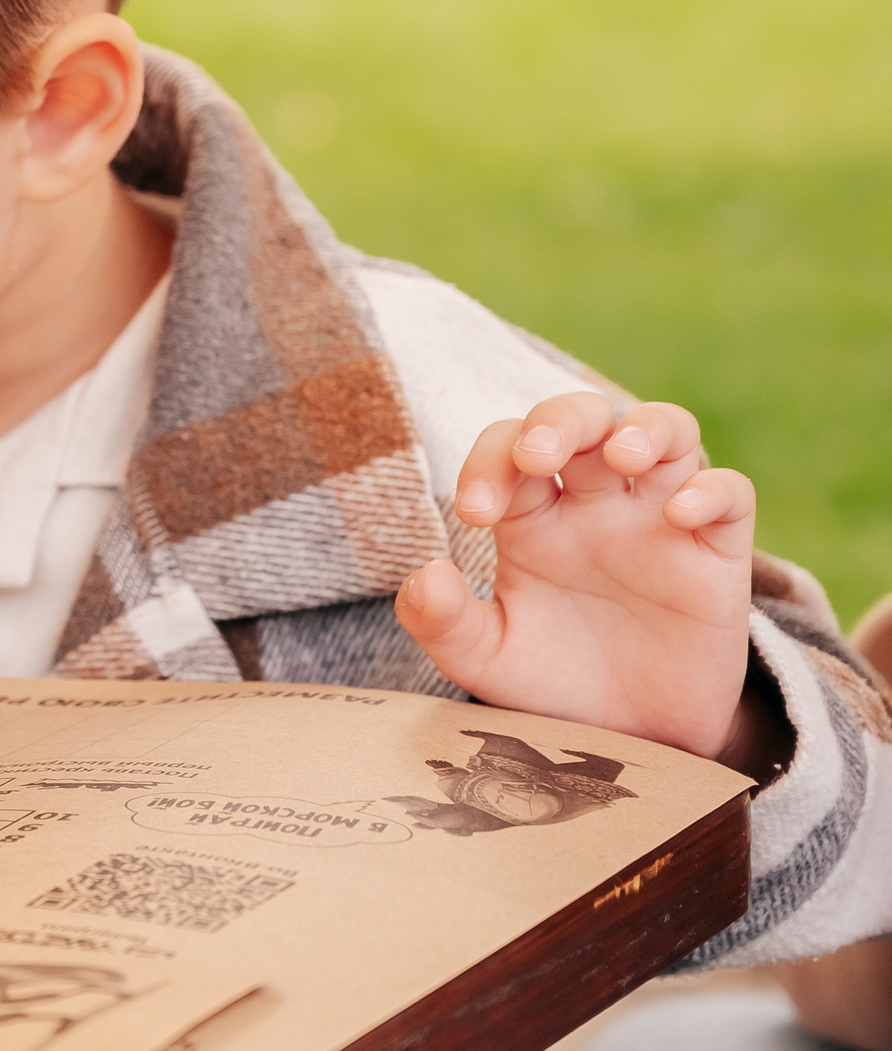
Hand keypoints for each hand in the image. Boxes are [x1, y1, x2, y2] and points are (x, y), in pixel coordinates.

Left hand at [395, 392, 754, 759]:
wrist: (633, 741)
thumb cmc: (555, 683)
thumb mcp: (486, 660)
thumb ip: (442, 621)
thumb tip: (427, 575)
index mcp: (532, 516)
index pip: (509, 448)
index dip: (488, 462)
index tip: (474, 513)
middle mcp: (595, 504)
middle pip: (583, 418)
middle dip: (559, 420)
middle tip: (537, 456)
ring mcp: (658, 522)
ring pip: (667, 432)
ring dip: (645, 427)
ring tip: (620, 454)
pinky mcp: (717, 556)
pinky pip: (732, 495)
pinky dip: (712, 491)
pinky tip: (679, 515)